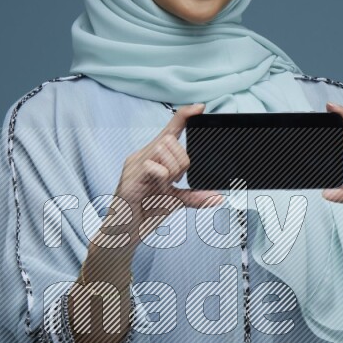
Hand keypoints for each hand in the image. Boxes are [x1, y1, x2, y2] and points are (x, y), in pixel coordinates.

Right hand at [114, 102, 223, 243]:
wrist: (124, 235)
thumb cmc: (145, 214)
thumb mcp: (175, 203)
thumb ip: (194, 197)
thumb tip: (217, 197)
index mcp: (152, 158)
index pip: (169, 130)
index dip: (183, 116)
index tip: (200, 108)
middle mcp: (141, 157)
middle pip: (169, 138)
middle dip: (182, 160)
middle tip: (175, 180)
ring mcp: (133, 167)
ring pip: (162, 148)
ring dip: (172, 168)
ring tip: (164, 186)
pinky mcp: (129, 180)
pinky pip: (152, 166)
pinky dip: (162, 178)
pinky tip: (157, 190)